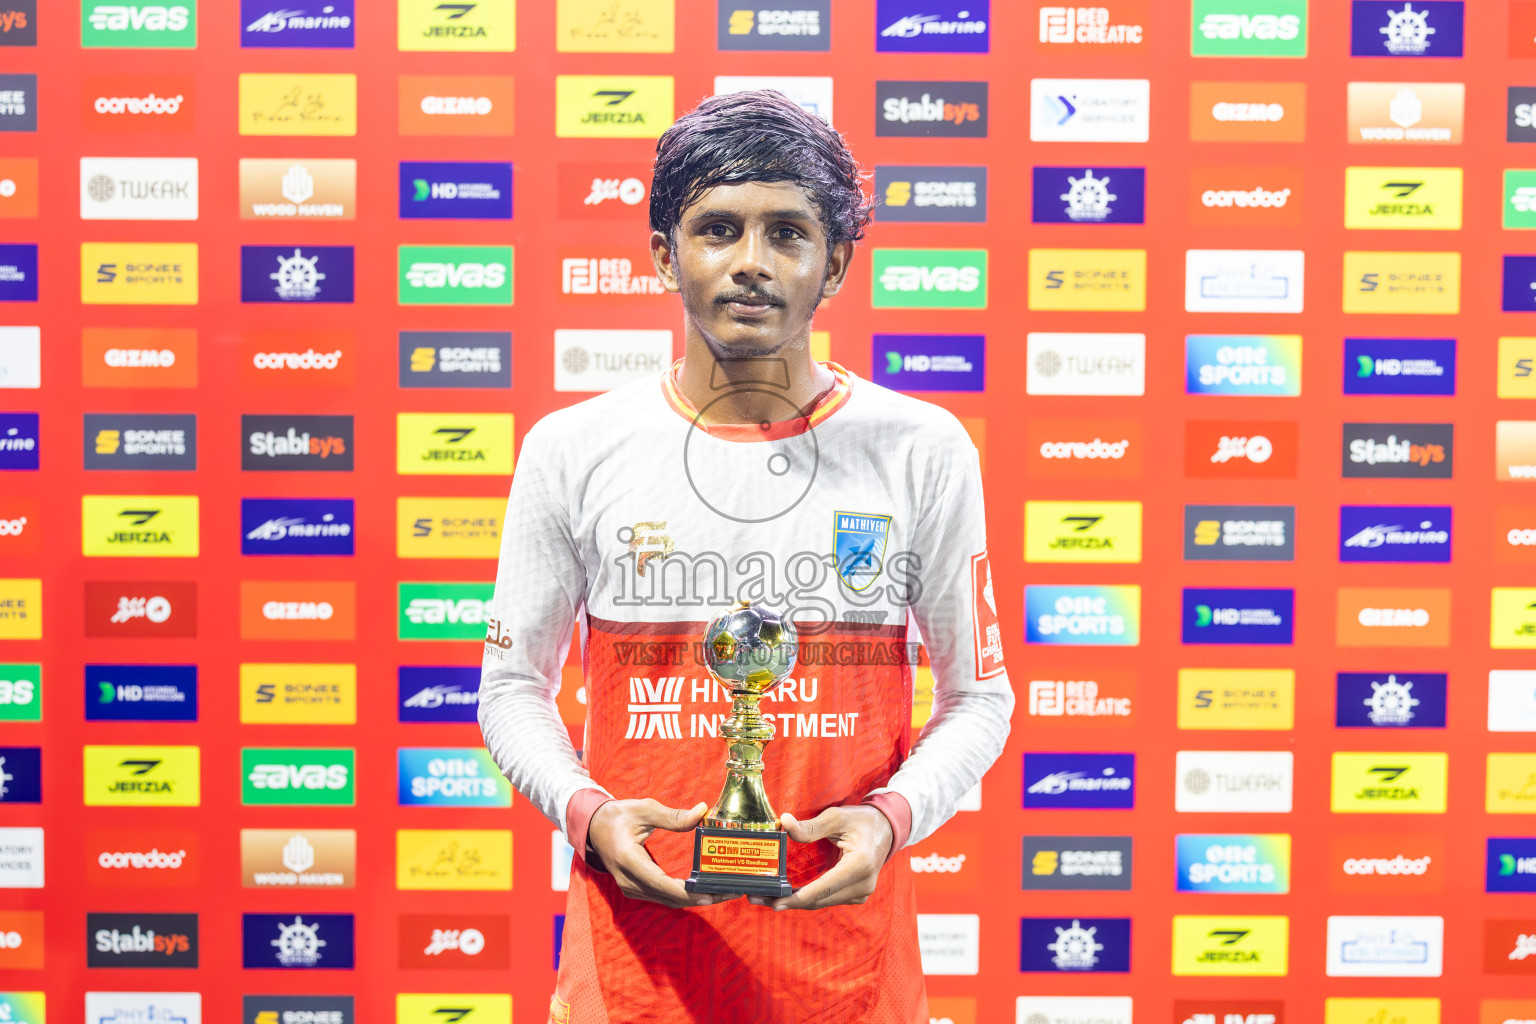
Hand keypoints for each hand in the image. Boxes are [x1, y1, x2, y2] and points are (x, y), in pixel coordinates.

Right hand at [586, 798, 740, 908]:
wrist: (594, 828)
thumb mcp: (644, 809)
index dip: (687, 893)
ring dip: (694, 899)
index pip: (661, 884)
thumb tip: (701, 812)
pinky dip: (683, 896)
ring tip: (722, 892)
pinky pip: (663, 897)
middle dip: (700, 897)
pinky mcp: (636, 889)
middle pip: (669, 897)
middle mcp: (629, 880)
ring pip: (667, 901)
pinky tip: (702, 890)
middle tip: (728, 892)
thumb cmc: (618, 816)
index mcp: (628, 860)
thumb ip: (672, 816)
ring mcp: (631, 888)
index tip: (710, 894)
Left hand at [749, 805, 893, 910]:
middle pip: (819, 899)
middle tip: (759, 898)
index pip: (825, 887)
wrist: (886, 829)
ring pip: (822, 902)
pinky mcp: (856, 895)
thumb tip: (784, 823)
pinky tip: (786, 895)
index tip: (776, 901)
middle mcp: (863, 884)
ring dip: (795, 902)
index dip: (799, 897)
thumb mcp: (836, 817)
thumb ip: (810, 826)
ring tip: (766, 898)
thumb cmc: (861, 821)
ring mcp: (861, 893)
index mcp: (860, 865)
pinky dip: (807, 898)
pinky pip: (827, 900)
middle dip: (788, 901)